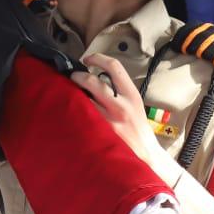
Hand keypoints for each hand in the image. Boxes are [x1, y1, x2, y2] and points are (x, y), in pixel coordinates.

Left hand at [71, 53, 169, 171]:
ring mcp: (110, 120)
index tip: (87, 60)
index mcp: (131, 95)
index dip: (97, 58)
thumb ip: (120, 92)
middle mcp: (121, 105)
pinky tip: (70, 111)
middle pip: (93, 81)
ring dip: (73, 93)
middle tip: (72, 78)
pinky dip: (74, 111)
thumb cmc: (138, 130)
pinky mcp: (101, 133)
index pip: (114, 67)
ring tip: (68, 93)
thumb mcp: (135, 105)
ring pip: (84, 99)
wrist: (146, 155)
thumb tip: (98, 80)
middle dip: (78, 76)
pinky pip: (83, 117)